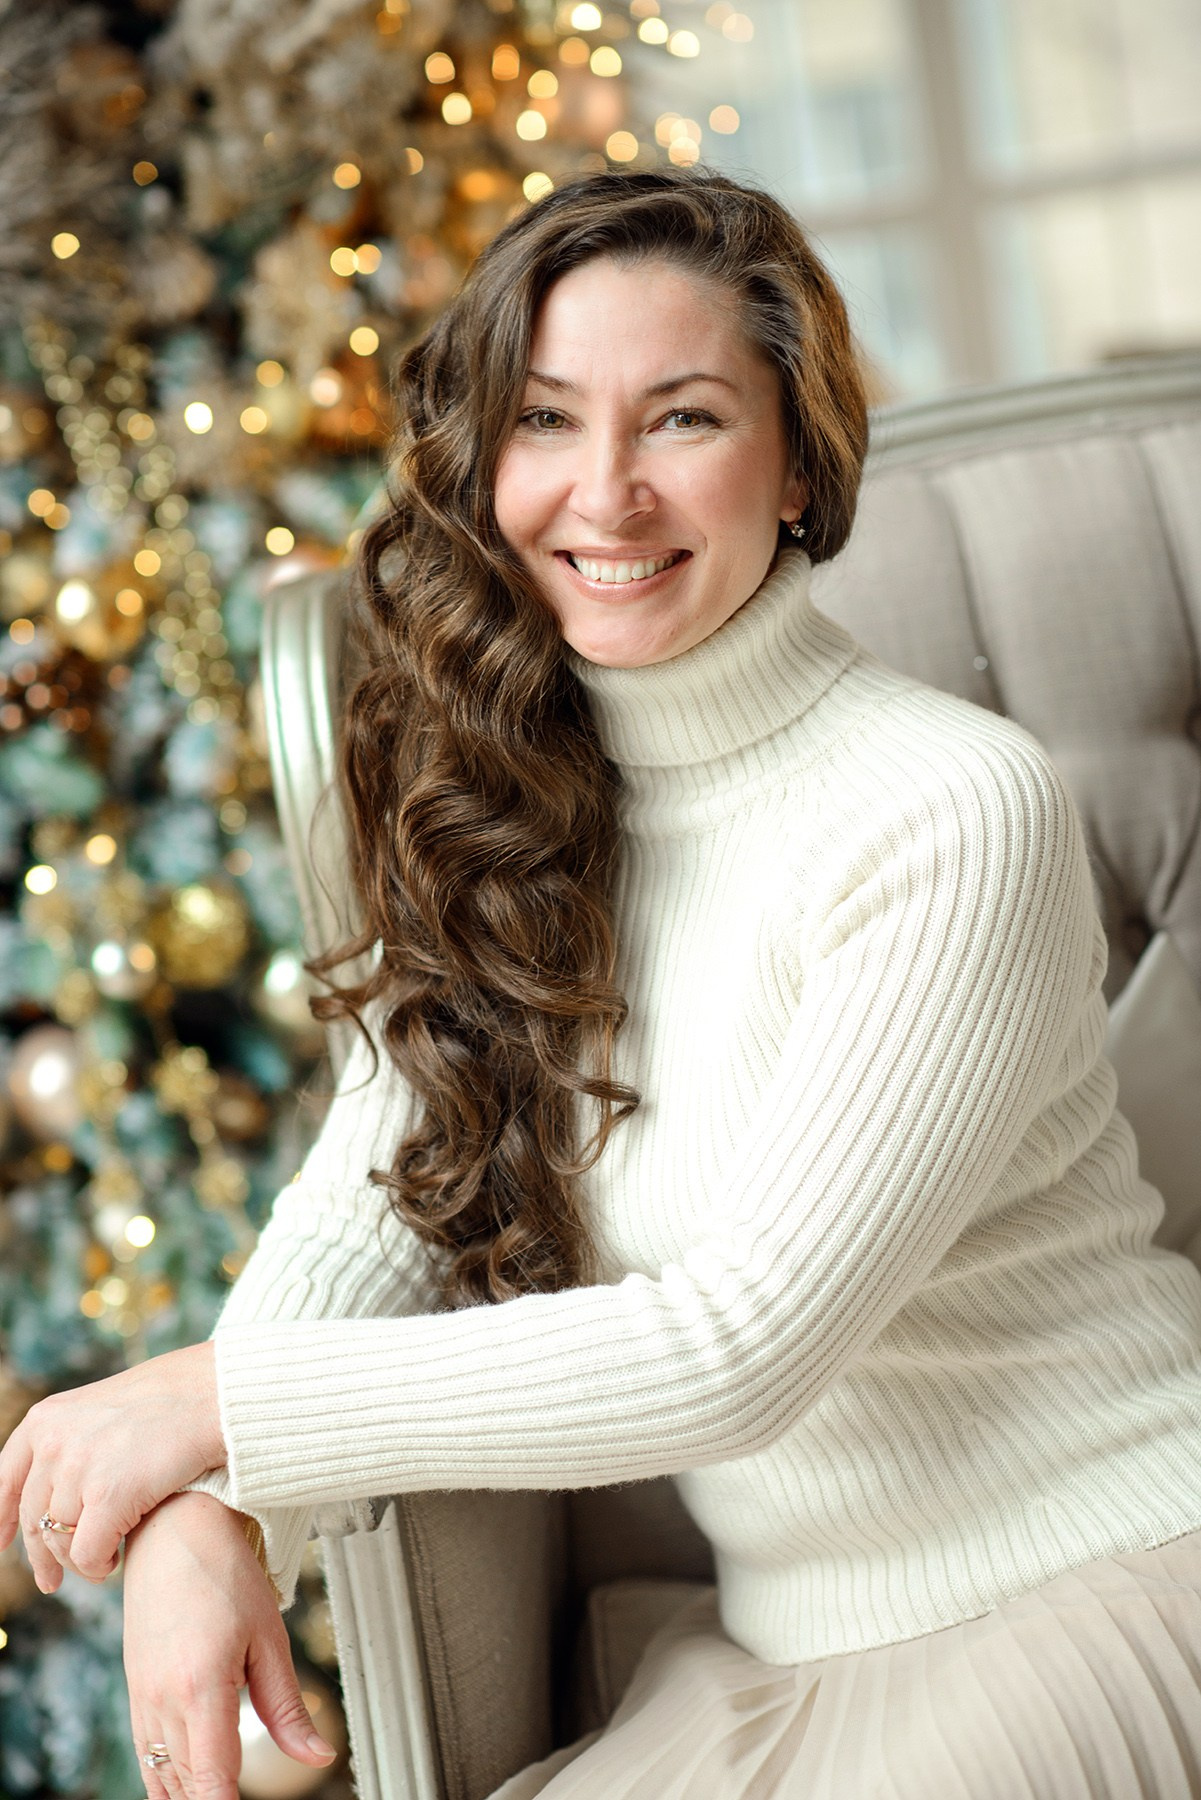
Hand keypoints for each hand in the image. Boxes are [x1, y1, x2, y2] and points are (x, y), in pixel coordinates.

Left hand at [0, 1340, 223, 1588]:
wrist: (215, 1394)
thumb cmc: (172, 1402)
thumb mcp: (103, 1410)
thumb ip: (73, 1443)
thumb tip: (54, 1497)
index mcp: (47, 1418)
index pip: (4, 1478)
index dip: (0, 1517)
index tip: (2, 1543)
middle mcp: (54, 1442)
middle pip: (33, 1518)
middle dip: (42, 1556)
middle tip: (52, 1582)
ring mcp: (79, 1468)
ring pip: (60, 1541)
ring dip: (80, 1559)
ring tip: (103, 1561)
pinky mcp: (109, 1495)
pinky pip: (87, 1553)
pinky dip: (99, 1564)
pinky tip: (115, 1560)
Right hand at [123, 1491, 336, 1799]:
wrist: (173, 1532)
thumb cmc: (224, 1573)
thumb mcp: (269, 1637)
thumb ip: (287, 1707)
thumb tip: (318, 1756)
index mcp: (202, 1687)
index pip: (212, 1779)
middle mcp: (164, 1701)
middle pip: (188, 1784)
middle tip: (241, 1798)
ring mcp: (143, 1698)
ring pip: (162, 1776)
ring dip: (190, 1794)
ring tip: (219, 1795)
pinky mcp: (136, 1691)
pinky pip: (146, 1754)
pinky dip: (166, 1777)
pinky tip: (187, 1785)